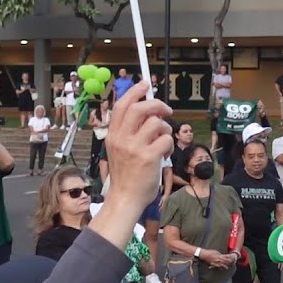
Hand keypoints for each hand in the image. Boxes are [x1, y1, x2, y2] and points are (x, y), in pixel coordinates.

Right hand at [101, 82, 173, 216]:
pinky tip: (164, 153)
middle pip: (140, 108)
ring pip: (156, 123)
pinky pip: (166, 139)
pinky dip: (169, 144)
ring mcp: (135, 148)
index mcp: (113, 135)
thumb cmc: (125, 175)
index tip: (145, 84)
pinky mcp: (149, 157)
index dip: (135, 91)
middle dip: (156, 104)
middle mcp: (122, 139)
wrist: (125, 198)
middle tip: (166, 110)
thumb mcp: (118, 149)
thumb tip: (147, 112)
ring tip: (163, 140)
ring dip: (165, 129)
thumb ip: (128, 131)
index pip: (122, 105)